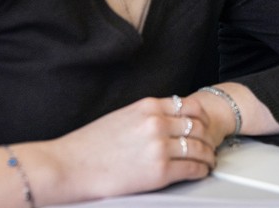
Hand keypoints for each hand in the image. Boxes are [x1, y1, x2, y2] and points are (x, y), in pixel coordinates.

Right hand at [40, 95, 220, 201]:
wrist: (66, 167)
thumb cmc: (87, 146)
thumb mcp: (122, 117)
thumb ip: (147, 116)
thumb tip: (167, 119)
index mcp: (149, 107)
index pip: (191, 106)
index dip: (203, 117)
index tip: (205, 124)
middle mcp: (158, 123)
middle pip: (199, 126)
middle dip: (209, 136)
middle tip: (212, 143)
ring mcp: (160, 147)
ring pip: (200, 148)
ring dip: (208, 154)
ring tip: (209, 159)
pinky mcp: (159, 171)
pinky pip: (192, 168)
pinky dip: (201, 169)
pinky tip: (201, 170)